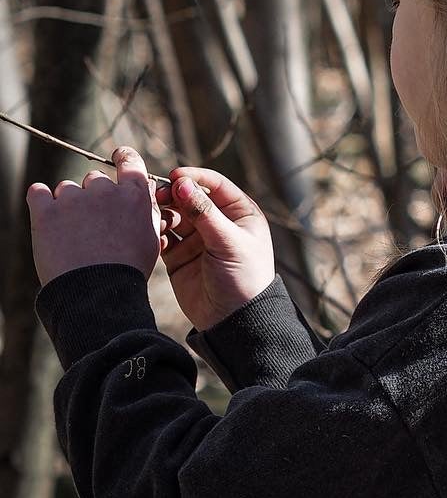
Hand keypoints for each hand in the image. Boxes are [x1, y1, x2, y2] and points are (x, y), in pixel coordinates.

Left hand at [28, 148, 162, 287]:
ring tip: (71, 235)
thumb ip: (147, 209)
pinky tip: (45, 218)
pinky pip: (37, 193)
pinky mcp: (45, 211)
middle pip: (94, 179)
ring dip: (67, 204)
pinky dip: (39, 201)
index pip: (130, 160)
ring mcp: (74, 199)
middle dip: (92, 197)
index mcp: (134, 194)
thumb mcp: (150, 238)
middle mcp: (105, 190)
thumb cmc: (127, 270)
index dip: (123, 157)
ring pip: (66, 189)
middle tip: (92, 225)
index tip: (116, 157)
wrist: (96, 294)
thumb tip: (145, 190)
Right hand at [157, 167, 275, 330]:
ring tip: (153, 218)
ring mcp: (196, 239)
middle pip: (189, 197)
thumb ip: (204, 212)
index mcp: (239, 212)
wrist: (232, 320)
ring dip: (162, 213)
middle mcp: (216, 222)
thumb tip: (182, 182)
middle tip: (155, 196)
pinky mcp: (179, 256)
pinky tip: (151, 236)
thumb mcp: (227, 241)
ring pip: (173, 215)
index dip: (194, 177)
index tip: (174, 176)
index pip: (214, 184)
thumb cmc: (243, 277)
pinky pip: (163, 237)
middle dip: (172, 194)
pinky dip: (155, 233)